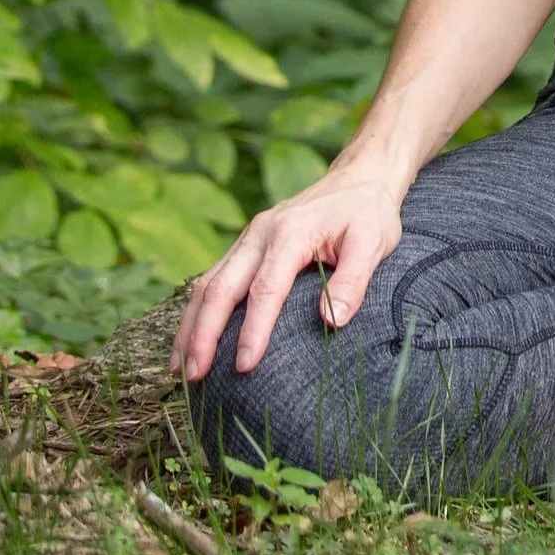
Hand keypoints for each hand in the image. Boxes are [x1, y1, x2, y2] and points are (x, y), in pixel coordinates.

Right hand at [172, 165, 405, 383]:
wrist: (359, 177)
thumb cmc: (367, 213)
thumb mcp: (373, 242)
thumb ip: (354, 280)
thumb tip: (332, 321)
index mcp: (290, 233)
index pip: (264, 289)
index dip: (252, 330)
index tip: (244, 366)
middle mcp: (260, 234)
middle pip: (220, 288)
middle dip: (203, 334)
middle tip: (195, 377)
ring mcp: (248, 239)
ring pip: (207, 284)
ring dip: (191, 326)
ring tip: (181, 369)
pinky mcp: (245, 246)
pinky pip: (212, 279)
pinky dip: (196, 311)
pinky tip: (190, 339)